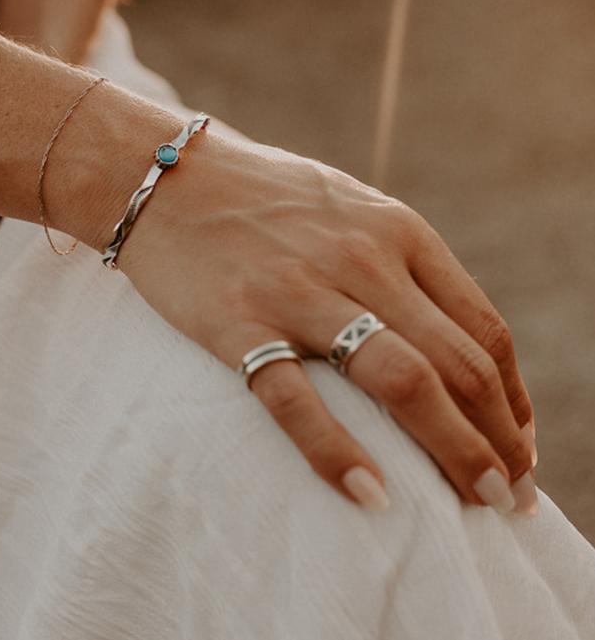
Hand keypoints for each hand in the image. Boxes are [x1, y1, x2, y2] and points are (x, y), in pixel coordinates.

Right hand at [118, 132, 537, 513]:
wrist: (164, 177)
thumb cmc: (262, 197)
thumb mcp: (349, 208)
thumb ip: (399, 262)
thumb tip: (448, 337)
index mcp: (395, 231)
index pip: (482, 329)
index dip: (512, 398)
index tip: (516, 443)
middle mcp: (360, 258)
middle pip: (458, 364)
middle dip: (499, 440)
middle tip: (511, 494)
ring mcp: (299, 291)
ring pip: (401, 381)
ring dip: (454, 452)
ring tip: (479, 503)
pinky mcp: (238, 321)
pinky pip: (296, 399)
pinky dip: (337, 453)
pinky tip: (371, 496)